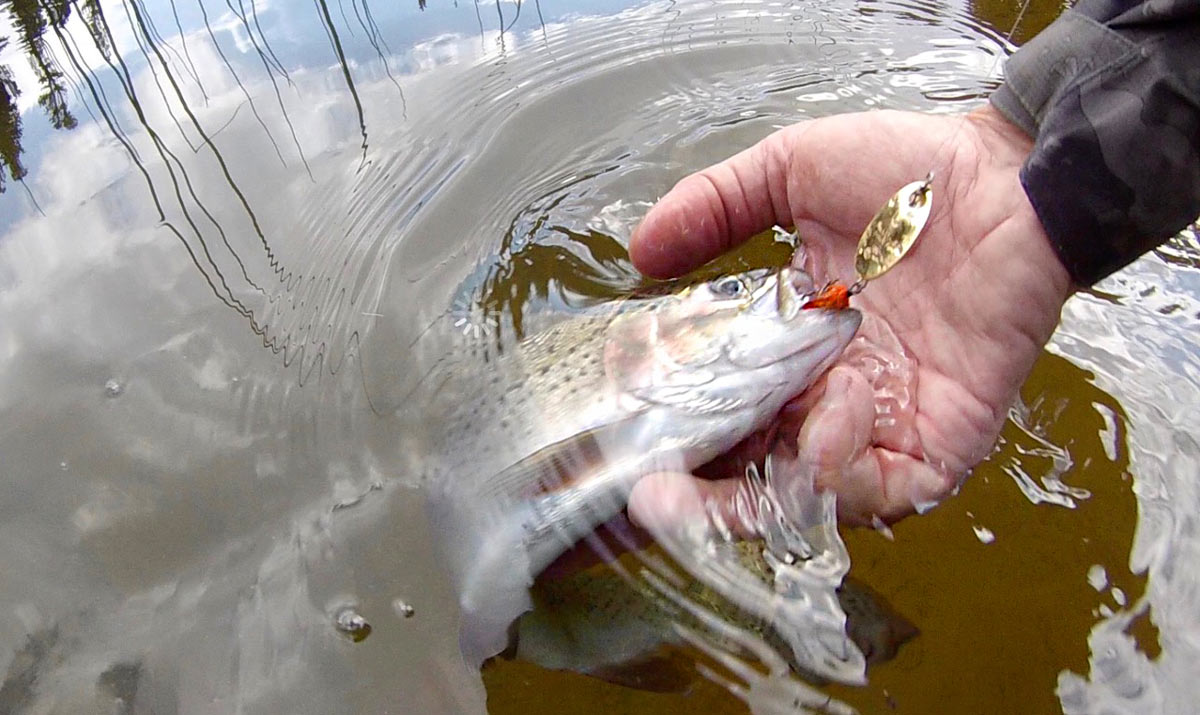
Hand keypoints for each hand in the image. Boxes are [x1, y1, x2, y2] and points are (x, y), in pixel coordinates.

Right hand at [626, 106, 1072, 528]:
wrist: (1007, 175)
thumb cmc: (906, 174)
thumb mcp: (790, 174)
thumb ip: (714, 207)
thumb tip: (639, 253)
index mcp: (788, 349)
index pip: (720, 416)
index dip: (673, 438)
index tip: (626, 441)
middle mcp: (828, 399)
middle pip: (752, 478)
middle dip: (698, 502)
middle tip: (653, 497)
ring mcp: (882, 425)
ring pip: (810, 500)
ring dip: (767, 487)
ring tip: (753, 437)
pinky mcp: (939, 441)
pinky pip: (884, 491)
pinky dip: (845, 466)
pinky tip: (836, 401)